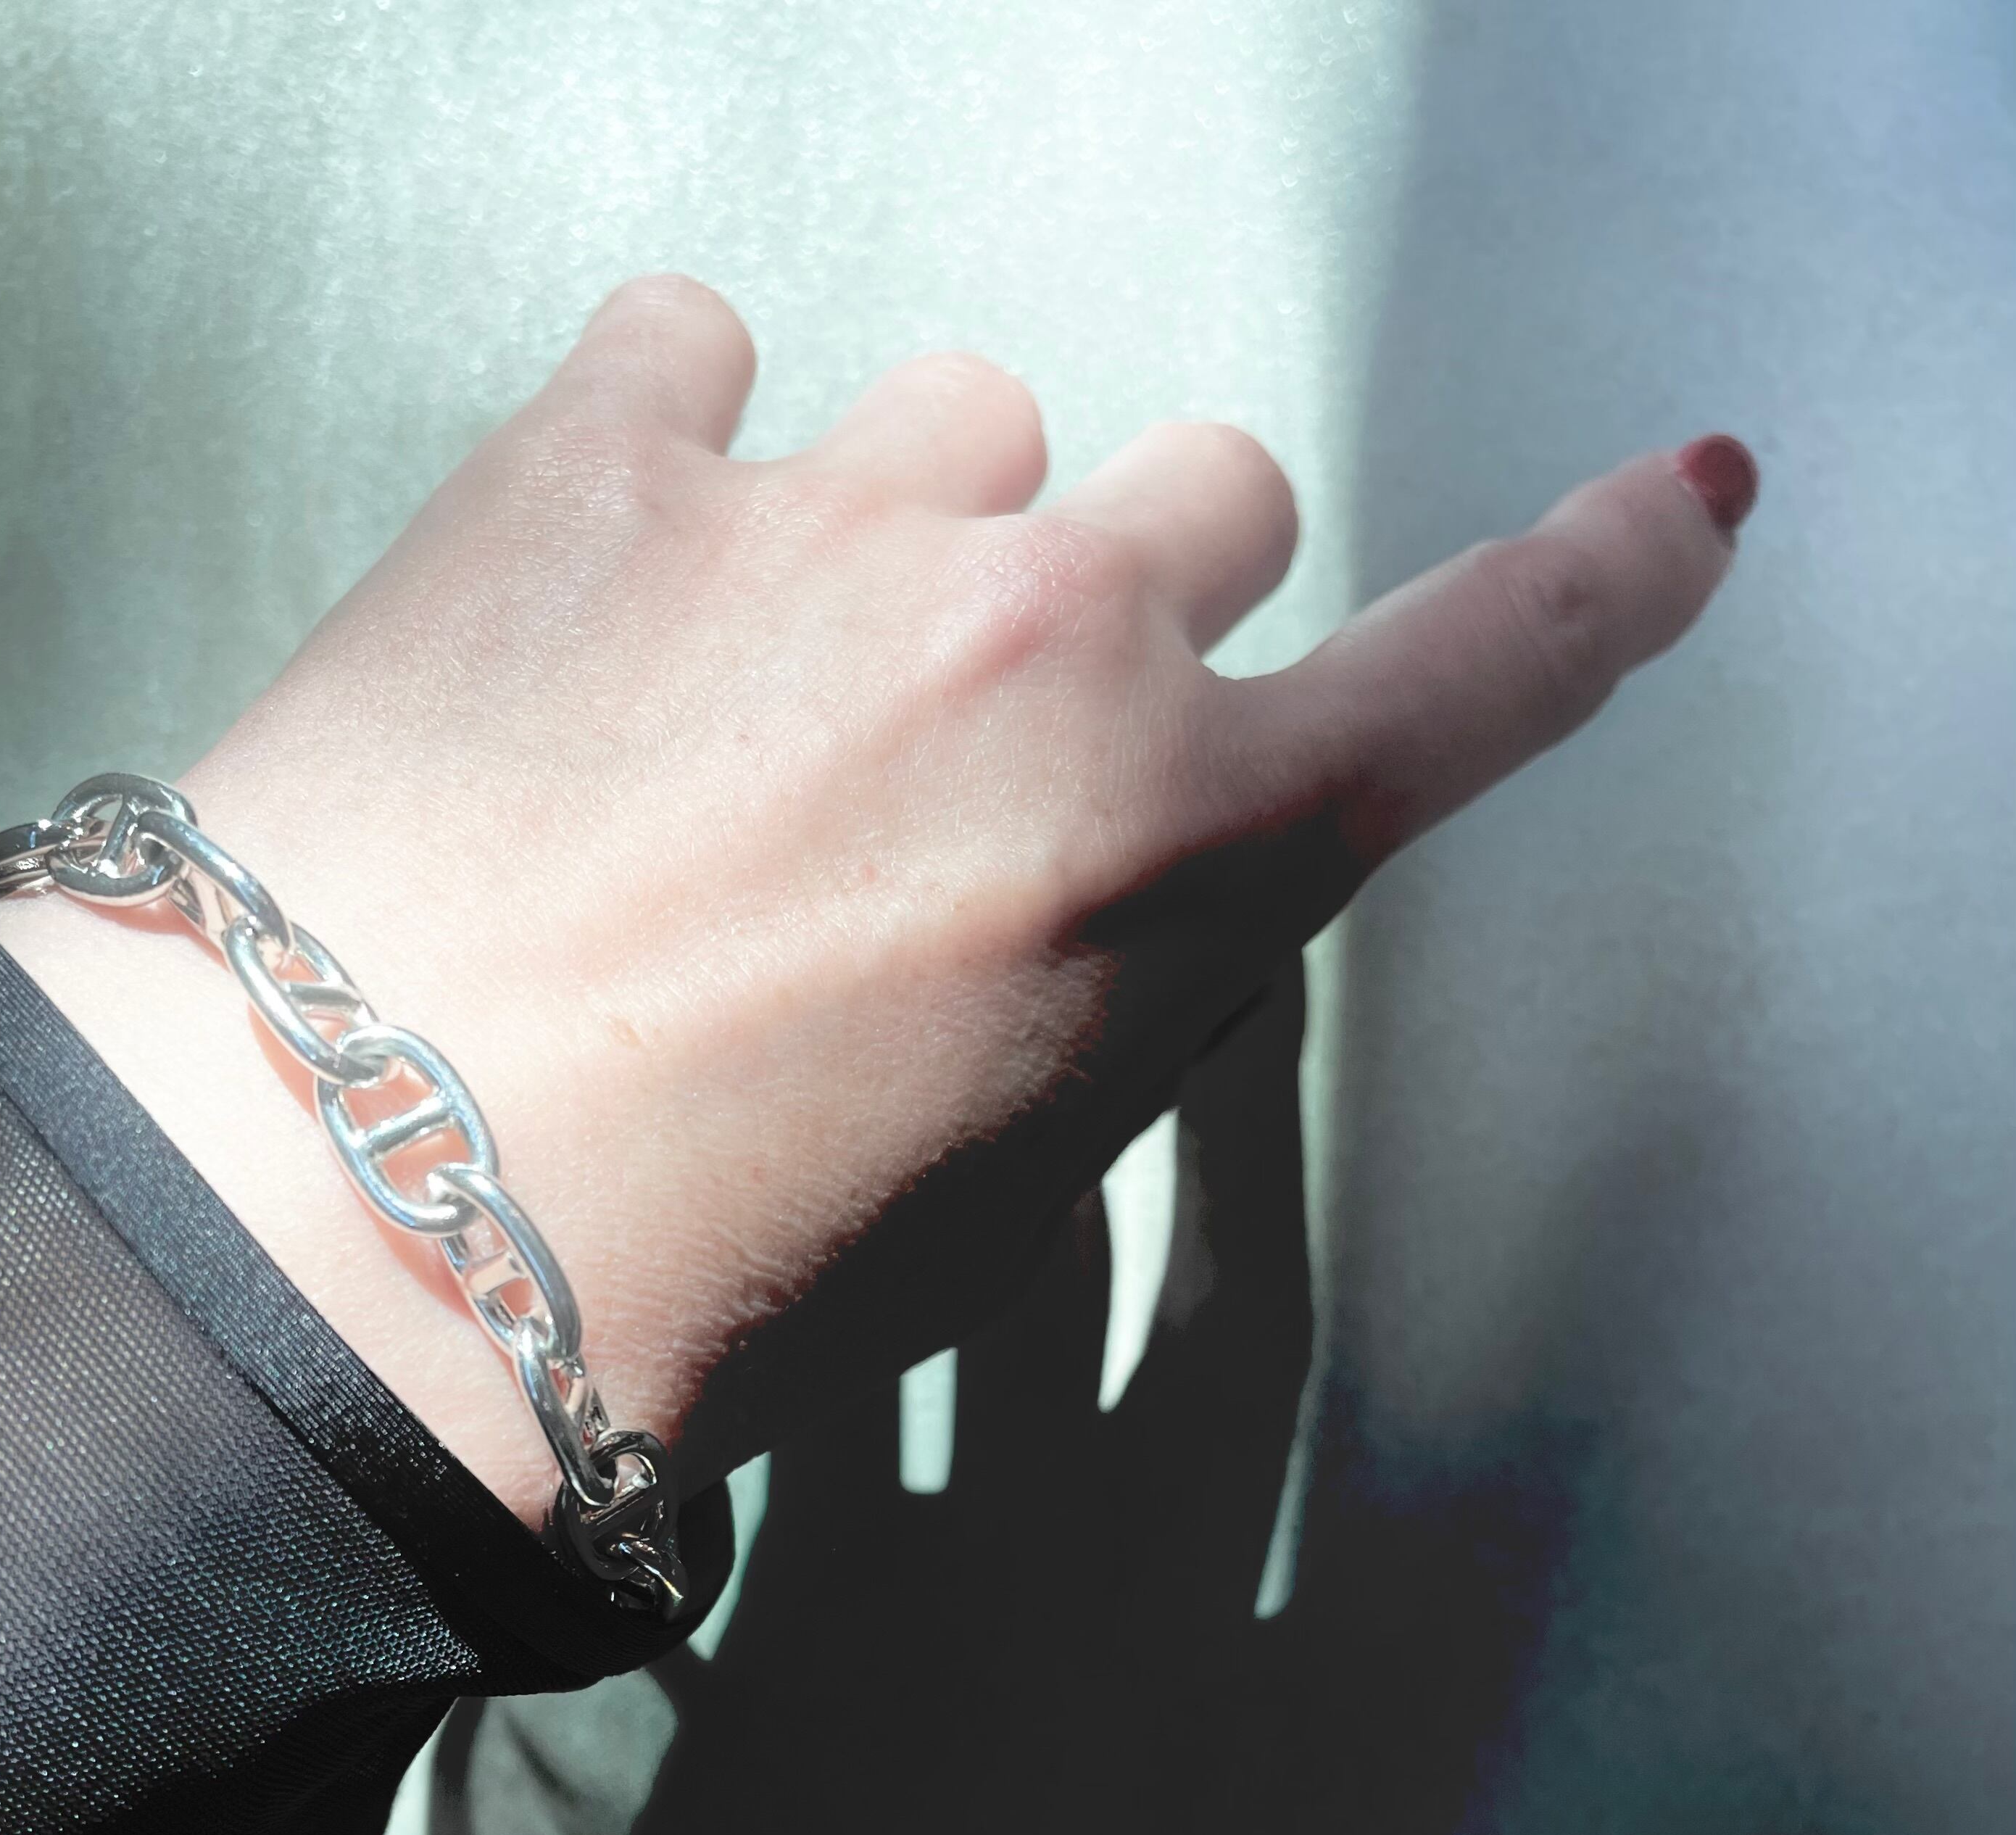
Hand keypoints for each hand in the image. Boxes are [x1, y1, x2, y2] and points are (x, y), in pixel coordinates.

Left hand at [0, 275, 1754, 1511]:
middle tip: (964, 744)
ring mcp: (826, 519)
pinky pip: (702, 343)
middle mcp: (1051, 636)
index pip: (1484, 670)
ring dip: (906, 524)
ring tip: (741, 692)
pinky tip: (607, 583)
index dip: (1601, 582)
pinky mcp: (596, 456)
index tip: (1677, 504)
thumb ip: (1120, 955)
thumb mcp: (1006, 1170)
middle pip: (1202, 502)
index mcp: (1181, 846)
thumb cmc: (704, 1277)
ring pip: (968, 417)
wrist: (372, 1236)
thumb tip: (1107, 839)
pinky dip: (683, 441)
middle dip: (1122, 606)